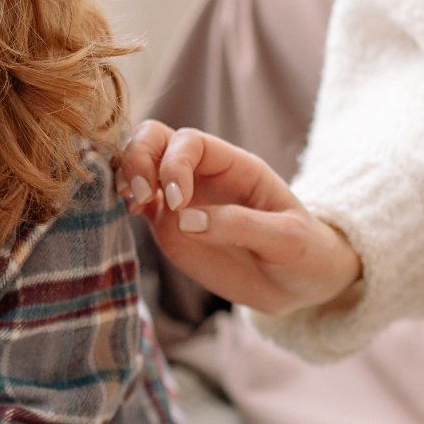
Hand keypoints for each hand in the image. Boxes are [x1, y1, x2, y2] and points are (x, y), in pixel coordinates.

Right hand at [113, 121, 360, 316]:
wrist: (300, 284)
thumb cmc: (304, 254)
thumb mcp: (286, 239)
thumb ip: (239, 225)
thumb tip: (183, 218)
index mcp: (235, 166)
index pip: (190, 142)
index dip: (174, 164)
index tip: (178, 202)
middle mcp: (203, 175)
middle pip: (154, 139)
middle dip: (138, 158)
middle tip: (139, 196)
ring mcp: (181, 200)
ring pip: (138, 165)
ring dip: (123, 176)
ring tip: (129, 205)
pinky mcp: (168, 227)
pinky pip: (136, 204)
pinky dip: (120, 203)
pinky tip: (124, 216)